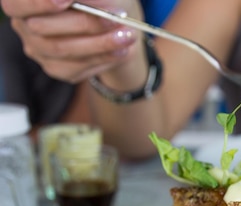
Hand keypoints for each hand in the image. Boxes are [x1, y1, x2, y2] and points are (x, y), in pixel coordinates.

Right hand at [1, 0, 141, 81]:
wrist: (112, 21)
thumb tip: (92, 2)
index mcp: (23, 1)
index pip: (17, 4)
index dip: (39, 2)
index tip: (66, 0)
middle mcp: (24, 25)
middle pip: (44, 28)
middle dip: (85, 22)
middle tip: (117, 17)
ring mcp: (38, 50)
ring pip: (63, 50)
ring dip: (100, 43)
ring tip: (128, 35)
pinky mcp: (57, 69)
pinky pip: (77, 67)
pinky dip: (103, 57)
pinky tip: (123, 50)